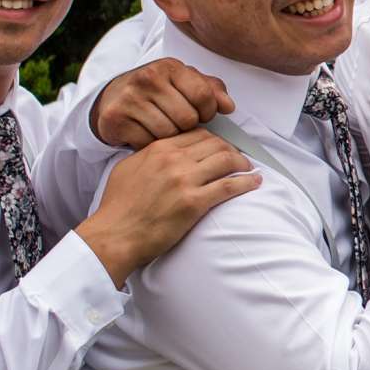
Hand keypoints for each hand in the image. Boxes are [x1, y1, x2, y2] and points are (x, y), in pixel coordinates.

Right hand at [74, 130, 259, 285]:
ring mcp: (185, 180)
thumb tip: (166, 151)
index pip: (198, 134)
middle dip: (232, 150)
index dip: (215, 140)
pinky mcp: (195, 203)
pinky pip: (230, 186)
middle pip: (216, 144)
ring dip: (242, 164)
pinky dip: (247, 182)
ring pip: (227, 160)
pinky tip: (255, 182)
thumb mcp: (128, 168)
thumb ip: (149, 155)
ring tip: (248, 170)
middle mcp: (173, 160)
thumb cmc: (118, 207)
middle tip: (239, 160)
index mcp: (158, 149)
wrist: (114, 235)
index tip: (222, 148)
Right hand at [91, 58, 230, 148]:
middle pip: (187, 118)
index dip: (209, 111)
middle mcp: (148, 78)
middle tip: (180, 123)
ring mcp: (129, 98)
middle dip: (188, 126)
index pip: (204, 95)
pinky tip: (146, 134)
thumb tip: (228, 107)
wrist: (113, 97)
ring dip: (171, 137)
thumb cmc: (157, 91)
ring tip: (164, 128)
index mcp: (170, 67)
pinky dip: (150, 144)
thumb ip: (211, 90)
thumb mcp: (185, 83)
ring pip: (169, 132)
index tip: (203, 115)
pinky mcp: (116, 118)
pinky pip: (147, 143)